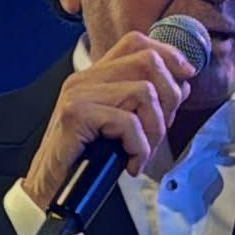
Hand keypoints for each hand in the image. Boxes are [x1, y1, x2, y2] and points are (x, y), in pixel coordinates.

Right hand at [20, 31, 196, 202]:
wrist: (49, 192)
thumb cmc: (84, 164)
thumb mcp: (120, 128)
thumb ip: (146, 103)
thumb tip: (181, 85)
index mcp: (94, 78)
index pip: (135, 42)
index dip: (168, 54)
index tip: (186, 76)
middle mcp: (84, 79)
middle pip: (147, 62)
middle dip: (169, 97)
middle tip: (160, 130)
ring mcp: (78, 94)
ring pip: (143, 92)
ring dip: (155, 129)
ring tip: (143, 152)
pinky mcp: (75, 115)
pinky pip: (128, 122)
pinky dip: (139, 148)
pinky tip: (131, 165)